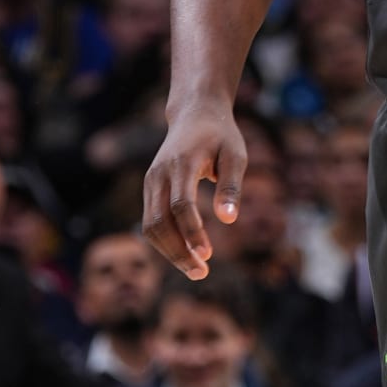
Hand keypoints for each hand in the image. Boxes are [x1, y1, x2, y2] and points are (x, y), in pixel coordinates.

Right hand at [143, 100, 247, 275]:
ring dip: (170, 252)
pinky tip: (187, 254)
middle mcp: (159, 174)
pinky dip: (166, 242)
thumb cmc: (220, 135)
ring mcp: (150, 182)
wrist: (194, 113)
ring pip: (150, 226)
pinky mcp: (150, 189)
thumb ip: (231, 186)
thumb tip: (228, 219)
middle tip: (202, 273)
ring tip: (197, 270)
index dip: (192, 232)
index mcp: (181, 164)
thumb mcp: (235, 154)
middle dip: (178, 251)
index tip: (207, 255)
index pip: (181, 205)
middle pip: (158, 222)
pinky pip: (151, 222)